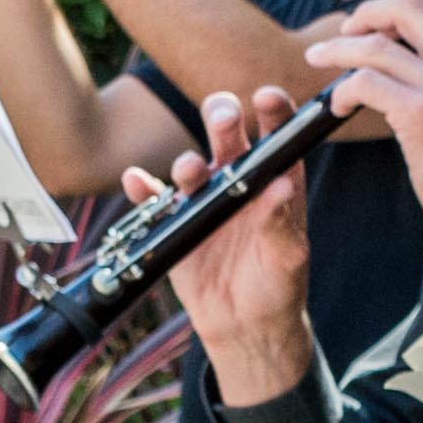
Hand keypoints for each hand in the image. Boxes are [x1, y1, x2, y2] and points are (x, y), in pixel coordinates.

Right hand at [164, 91, 322, 393]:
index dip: (272, 110)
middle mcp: (237, 178)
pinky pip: (153, 201)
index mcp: (274, 178)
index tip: (266, 98)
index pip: (276, 132)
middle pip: (226, 135)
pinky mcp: (174, 222)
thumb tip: (282, 187)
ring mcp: (203, 198)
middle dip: (222, 118)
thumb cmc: (278, 284)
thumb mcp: (287, 257)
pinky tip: (135, 180)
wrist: (245, 324)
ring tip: (189, 170)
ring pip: (189, 165)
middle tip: (224, 118)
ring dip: (186, 162)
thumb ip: (282, 223)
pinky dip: (142, 189)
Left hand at [305, 0, 422, 285]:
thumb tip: (418, 78)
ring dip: (338, 50)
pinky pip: (366, 81)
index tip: (374, 30)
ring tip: (319, 62)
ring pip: (376, 45)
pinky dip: (343, 89)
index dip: (397, 13)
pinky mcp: (421, 114)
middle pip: (408, 8)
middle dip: (367, 14)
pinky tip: (338, 106)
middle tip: (343, 34)